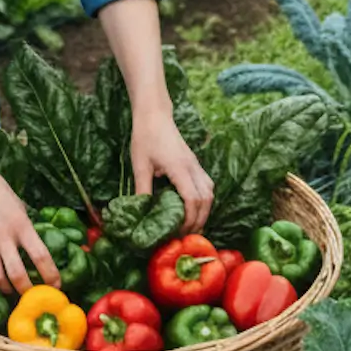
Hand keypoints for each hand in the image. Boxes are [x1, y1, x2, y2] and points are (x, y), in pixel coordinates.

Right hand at [0, 154, 59, 294]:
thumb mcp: (18, 205)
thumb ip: (25, 227)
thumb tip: (34, 248)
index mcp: (21, 224)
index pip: (41, 256)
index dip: (51, 275)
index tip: (56, 286)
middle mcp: (4, 236)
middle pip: (18, 275)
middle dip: (28, 291)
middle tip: (32, 297)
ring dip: (6, 290)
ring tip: (11, 291)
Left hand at [131, 115, 212, 234]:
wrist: (154, 115)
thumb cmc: (145, 137)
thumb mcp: (140, 165)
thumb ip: (142, 189)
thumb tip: (142, 211)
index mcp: (180, 168)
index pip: (192, 200)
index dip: (189, 219)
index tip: (178, 232)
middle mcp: (193, 168)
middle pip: (206, 199)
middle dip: (199, 220)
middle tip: (187, 234)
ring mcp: (196, 164)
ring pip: (210, 192)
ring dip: (204, 210)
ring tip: (192, 224)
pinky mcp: (194, 163)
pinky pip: (207, 184)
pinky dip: (204, 199)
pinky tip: (193, 207)